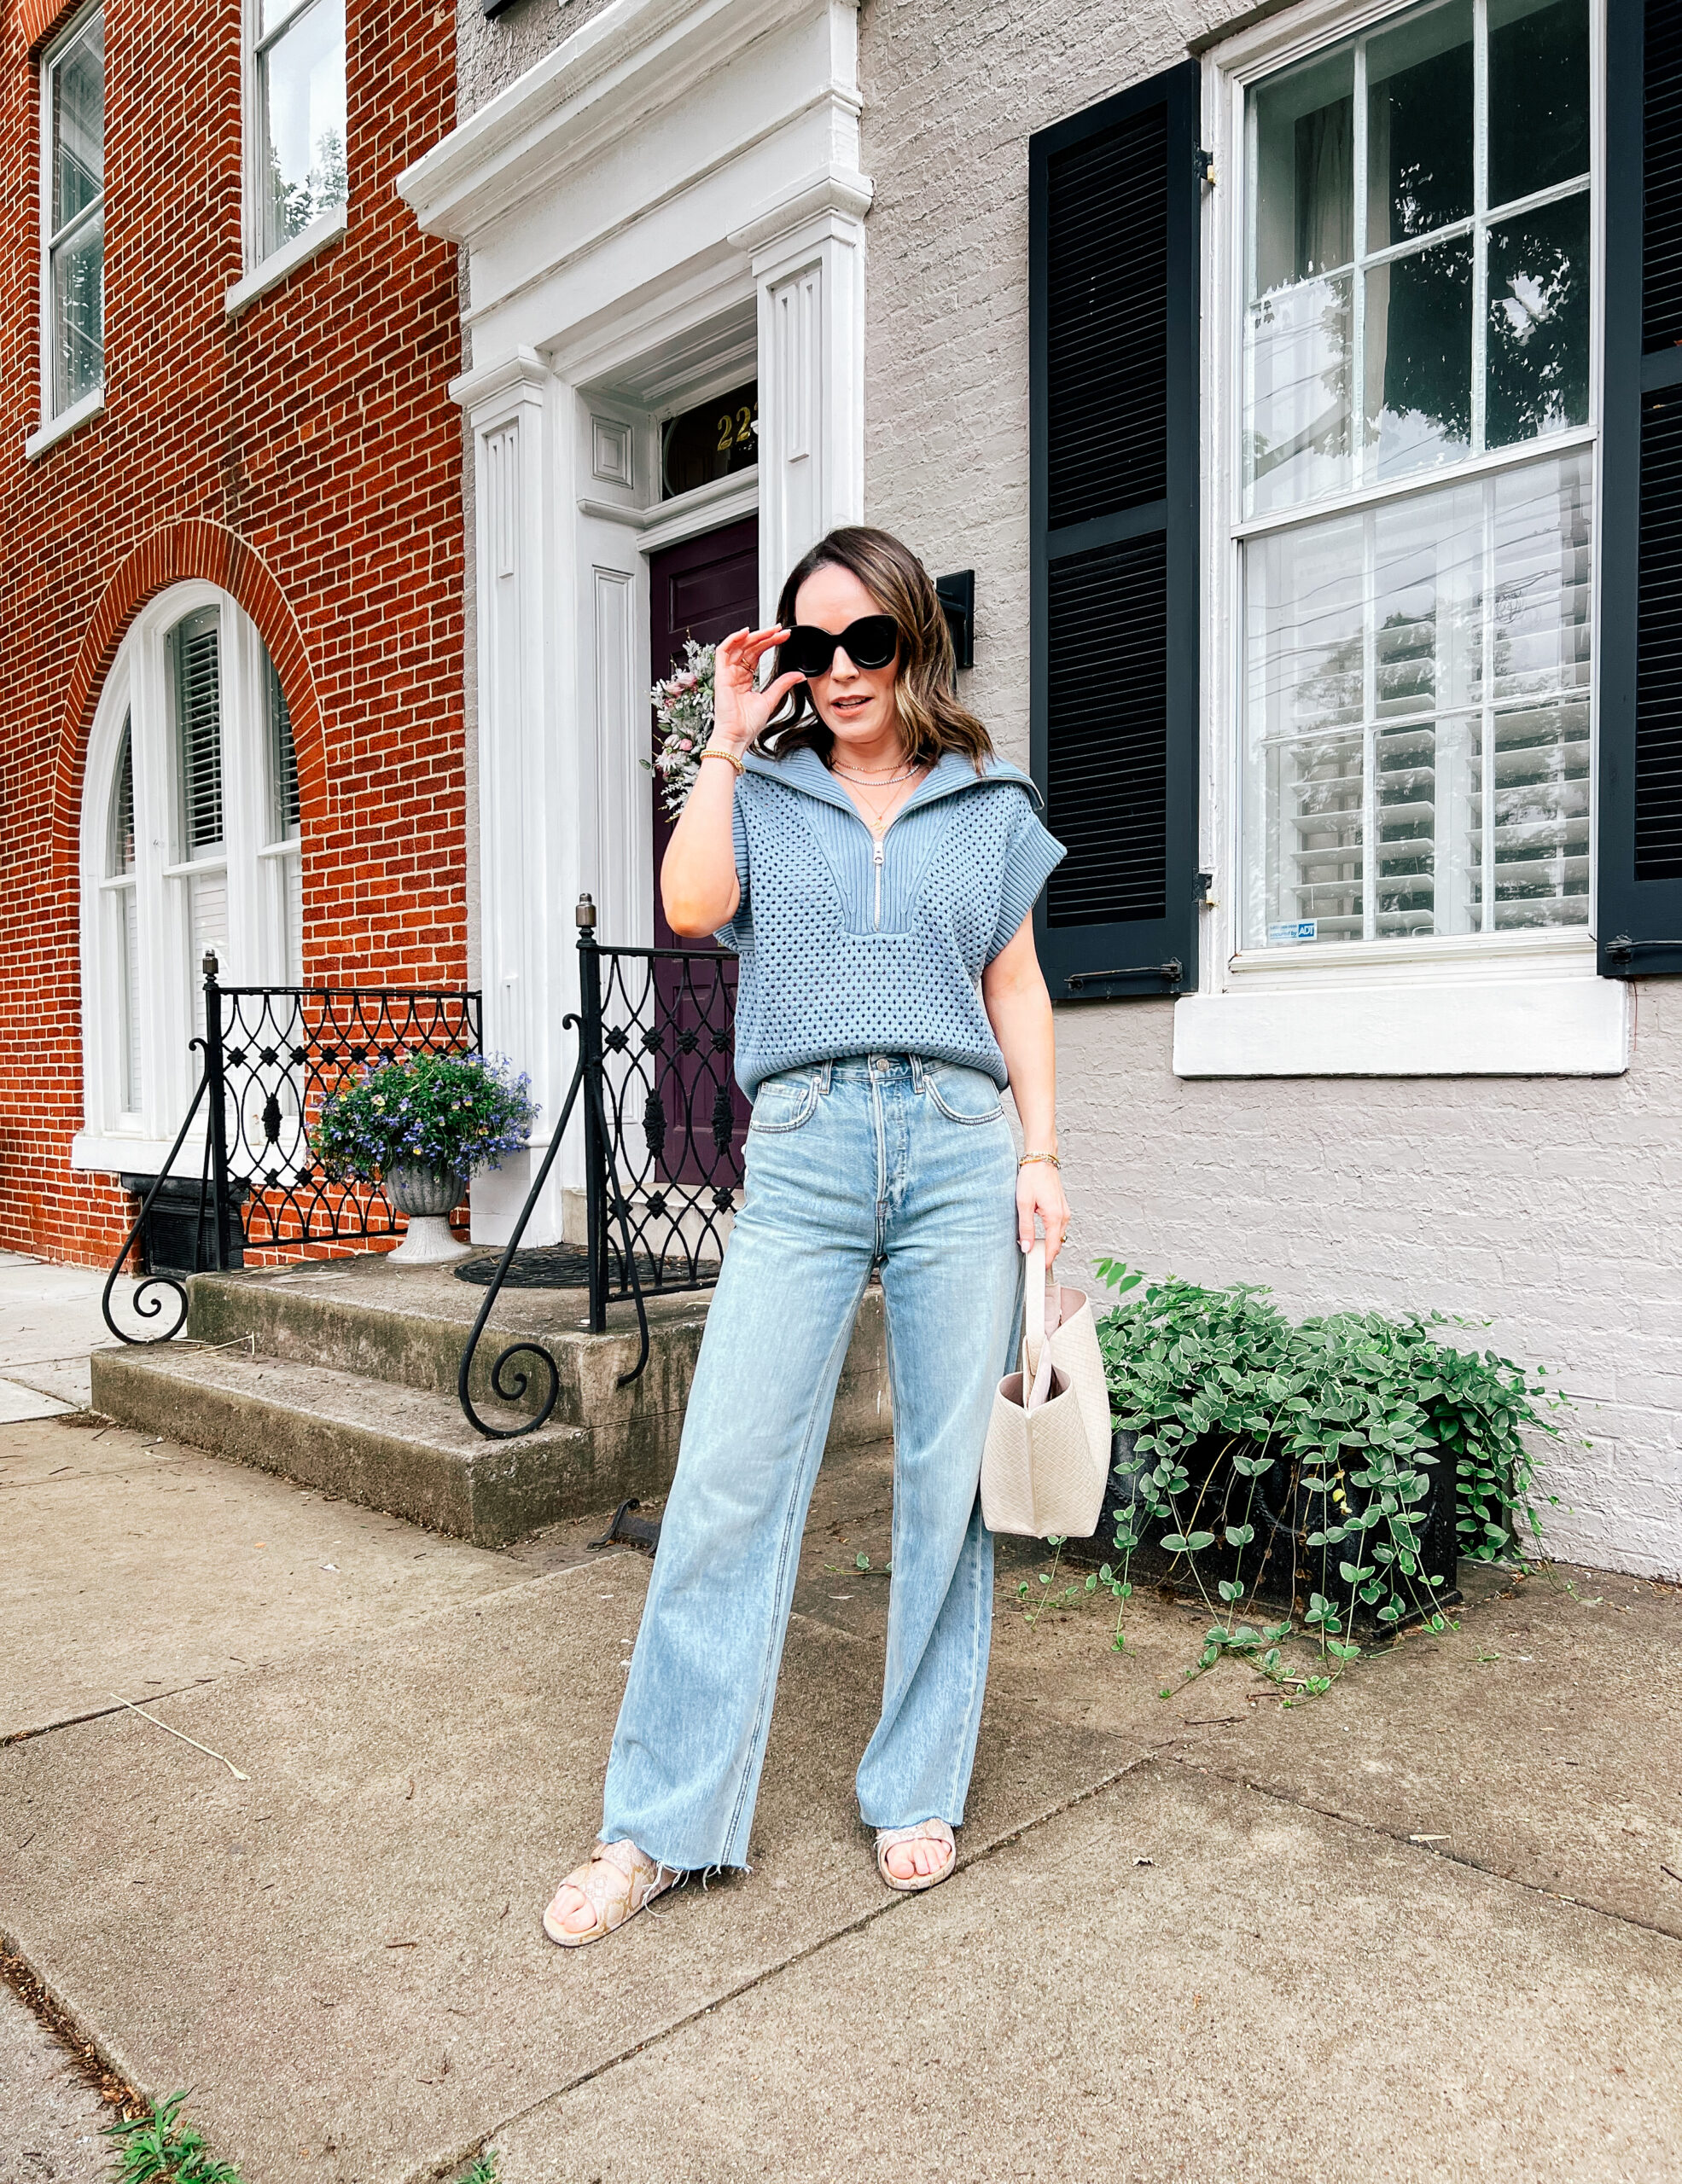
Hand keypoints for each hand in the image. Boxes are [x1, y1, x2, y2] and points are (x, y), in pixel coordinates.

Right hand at [711, 625, 805, 752]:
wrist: (737, 736)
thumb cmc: (748, 724)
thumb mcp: (771, 699)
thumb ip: (783, 684)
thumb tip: (798, 675)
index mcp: (745, 679)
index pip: (757, 654)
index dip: (770, 643)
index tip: (784, 637)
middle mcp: (735, 674)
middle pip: (749, 647)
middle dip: (765, 636)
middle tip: (780, 630)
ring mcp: (727, 674)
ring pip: (738, 646)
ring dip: (753, 635)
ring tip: (769, 630)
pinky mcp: (720, 676)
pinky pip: (722, 652)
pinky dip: (732, 639)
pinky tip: (746, 632)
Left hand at [1016, 1160, 1069, 1261]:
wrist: (1041, 1159)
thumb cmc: (1032, 1177)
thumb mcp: (1024, 1204)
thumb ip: (1026, 1227)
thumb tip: (1027, 1247)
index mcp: (1055, 1217)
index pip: (1052, 1247)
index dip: (1046, 1261)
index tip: (1039, 1270)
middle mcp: (1063, 1216)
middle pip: (1057, 1244)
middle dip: (1046, 1254)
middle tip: (1032, 1262)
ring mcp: (1064, 1212)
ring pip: (1058, 1236)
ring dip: (1048, 1244)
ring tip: (1033, 1249)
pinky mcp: (1061, 1208)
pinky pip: (1058, 1228)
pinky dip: (1050, 1235)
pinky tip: (1038, 1235)